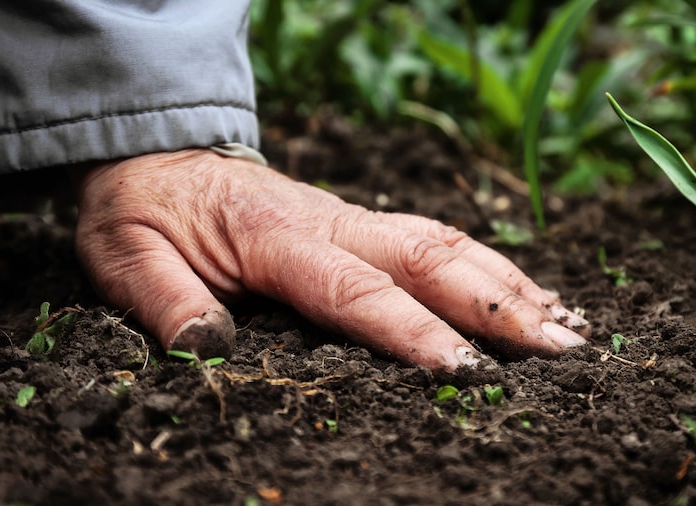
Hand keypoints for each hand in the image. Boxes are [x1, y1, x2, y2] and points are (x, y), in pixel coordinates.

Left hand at [73, 149, 588, 370]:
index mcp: (276, 238)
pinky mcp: (363, 223)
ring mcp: (354, 219)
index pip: (356, 290)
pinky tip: (527, 294)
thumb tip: (209, 350)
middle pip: (429, 259)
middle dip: (499, 306)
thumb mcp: (127, 258)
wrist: (160, 156)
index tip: (466, 373)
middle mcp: (332, 222)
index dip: (412, 332)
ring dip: (511, 284)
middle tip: (562, 351)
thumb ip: (166, 303)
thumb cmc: (145, 213)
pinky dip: (491, 267)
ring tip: (569, 326)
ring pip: (447, 244)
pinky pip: (438, 240)